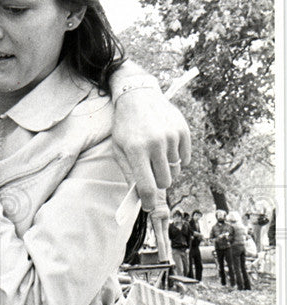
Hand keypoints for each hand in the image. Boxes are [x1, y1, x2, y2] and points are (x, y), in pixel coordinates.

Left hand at [112, 89, 190, 210]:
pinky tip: (166, 147)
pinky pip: (186, 158)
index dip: (147, 201)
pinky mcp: (183, 131)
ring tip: (156, 154)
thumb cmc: (125, 126)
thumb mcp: (119, 149)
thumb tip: (139, 198)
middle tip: (150, 174)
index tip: (147, 207)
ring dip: (167, 169)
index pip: (147, 186)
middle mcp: (155, 144)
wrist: (138, 96)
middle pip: (165, 181)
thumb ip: (129, 173)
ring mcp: (171, 136)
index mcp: (136, 150)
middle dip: (158, 183)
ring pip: (176, 170)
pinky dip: (178, 159)